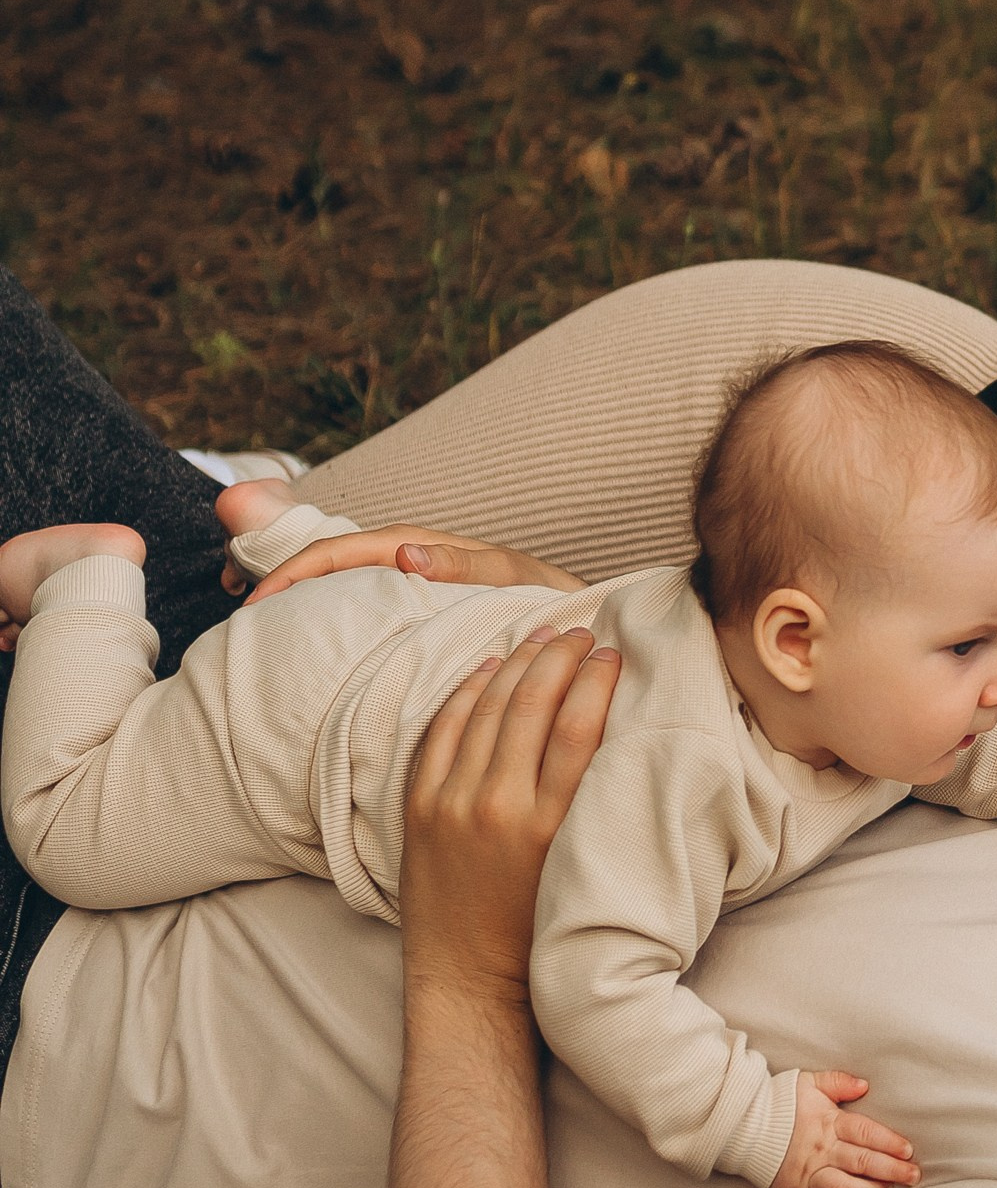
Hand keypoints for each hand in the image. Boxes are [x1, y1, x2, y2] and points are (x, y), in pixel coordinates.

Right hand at [232, 515, 589, 606]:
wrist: (569, 619)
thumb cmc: (545, 597)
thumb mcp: (511, 580)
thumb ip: (466, 566)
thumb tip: (405, 553)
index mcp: (419, 547)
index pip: (341, 551)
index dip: (295, 572)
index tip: (256, 604)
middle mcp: (405, 559)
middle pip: (326, 560)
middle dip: (277, 576)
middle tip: (236, 611)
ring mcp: (404, 582)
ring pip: (336, 582)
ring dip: (294, 594)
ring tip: (254, 624)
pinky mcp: (410, 607)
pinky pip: (356, 605)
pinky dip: (324, 613)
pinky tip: (304, 640)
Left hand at [399, 627, 620, 1003]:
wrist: (469, 980)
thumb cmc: (539, 930)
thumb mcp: (577, 866)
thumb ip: (586, 803)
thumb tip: (606, 733)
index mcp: (550, 825)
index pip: (579, 728)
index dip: (596, 680)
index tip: (612, 653)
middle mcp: (499, 807)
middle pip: (533, 705)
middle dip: (558, 657)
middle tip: (579, 632)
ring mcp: (452, 803)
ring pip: (487, 709)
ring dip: (516, 663)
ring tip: (539, 637)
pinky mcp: (420, 808)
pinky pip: (442, 731)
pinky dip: (466, 693)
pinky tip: (486, 669)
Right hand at [770, 1070, 921, 1187]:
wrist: (741, 1125)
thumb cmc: (780, 1103)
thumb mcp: (809, 1083)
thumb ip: (838, 1082)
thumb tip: (864, 1085)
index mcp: (828, 1123)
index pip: (865, 1133)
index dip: (889, 1142)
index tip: (908, 1150)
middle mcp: (820, 1151)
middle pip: (862, 1162)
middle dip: (892, 1170)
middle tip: (913, 1175)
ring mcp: (807, 1175)